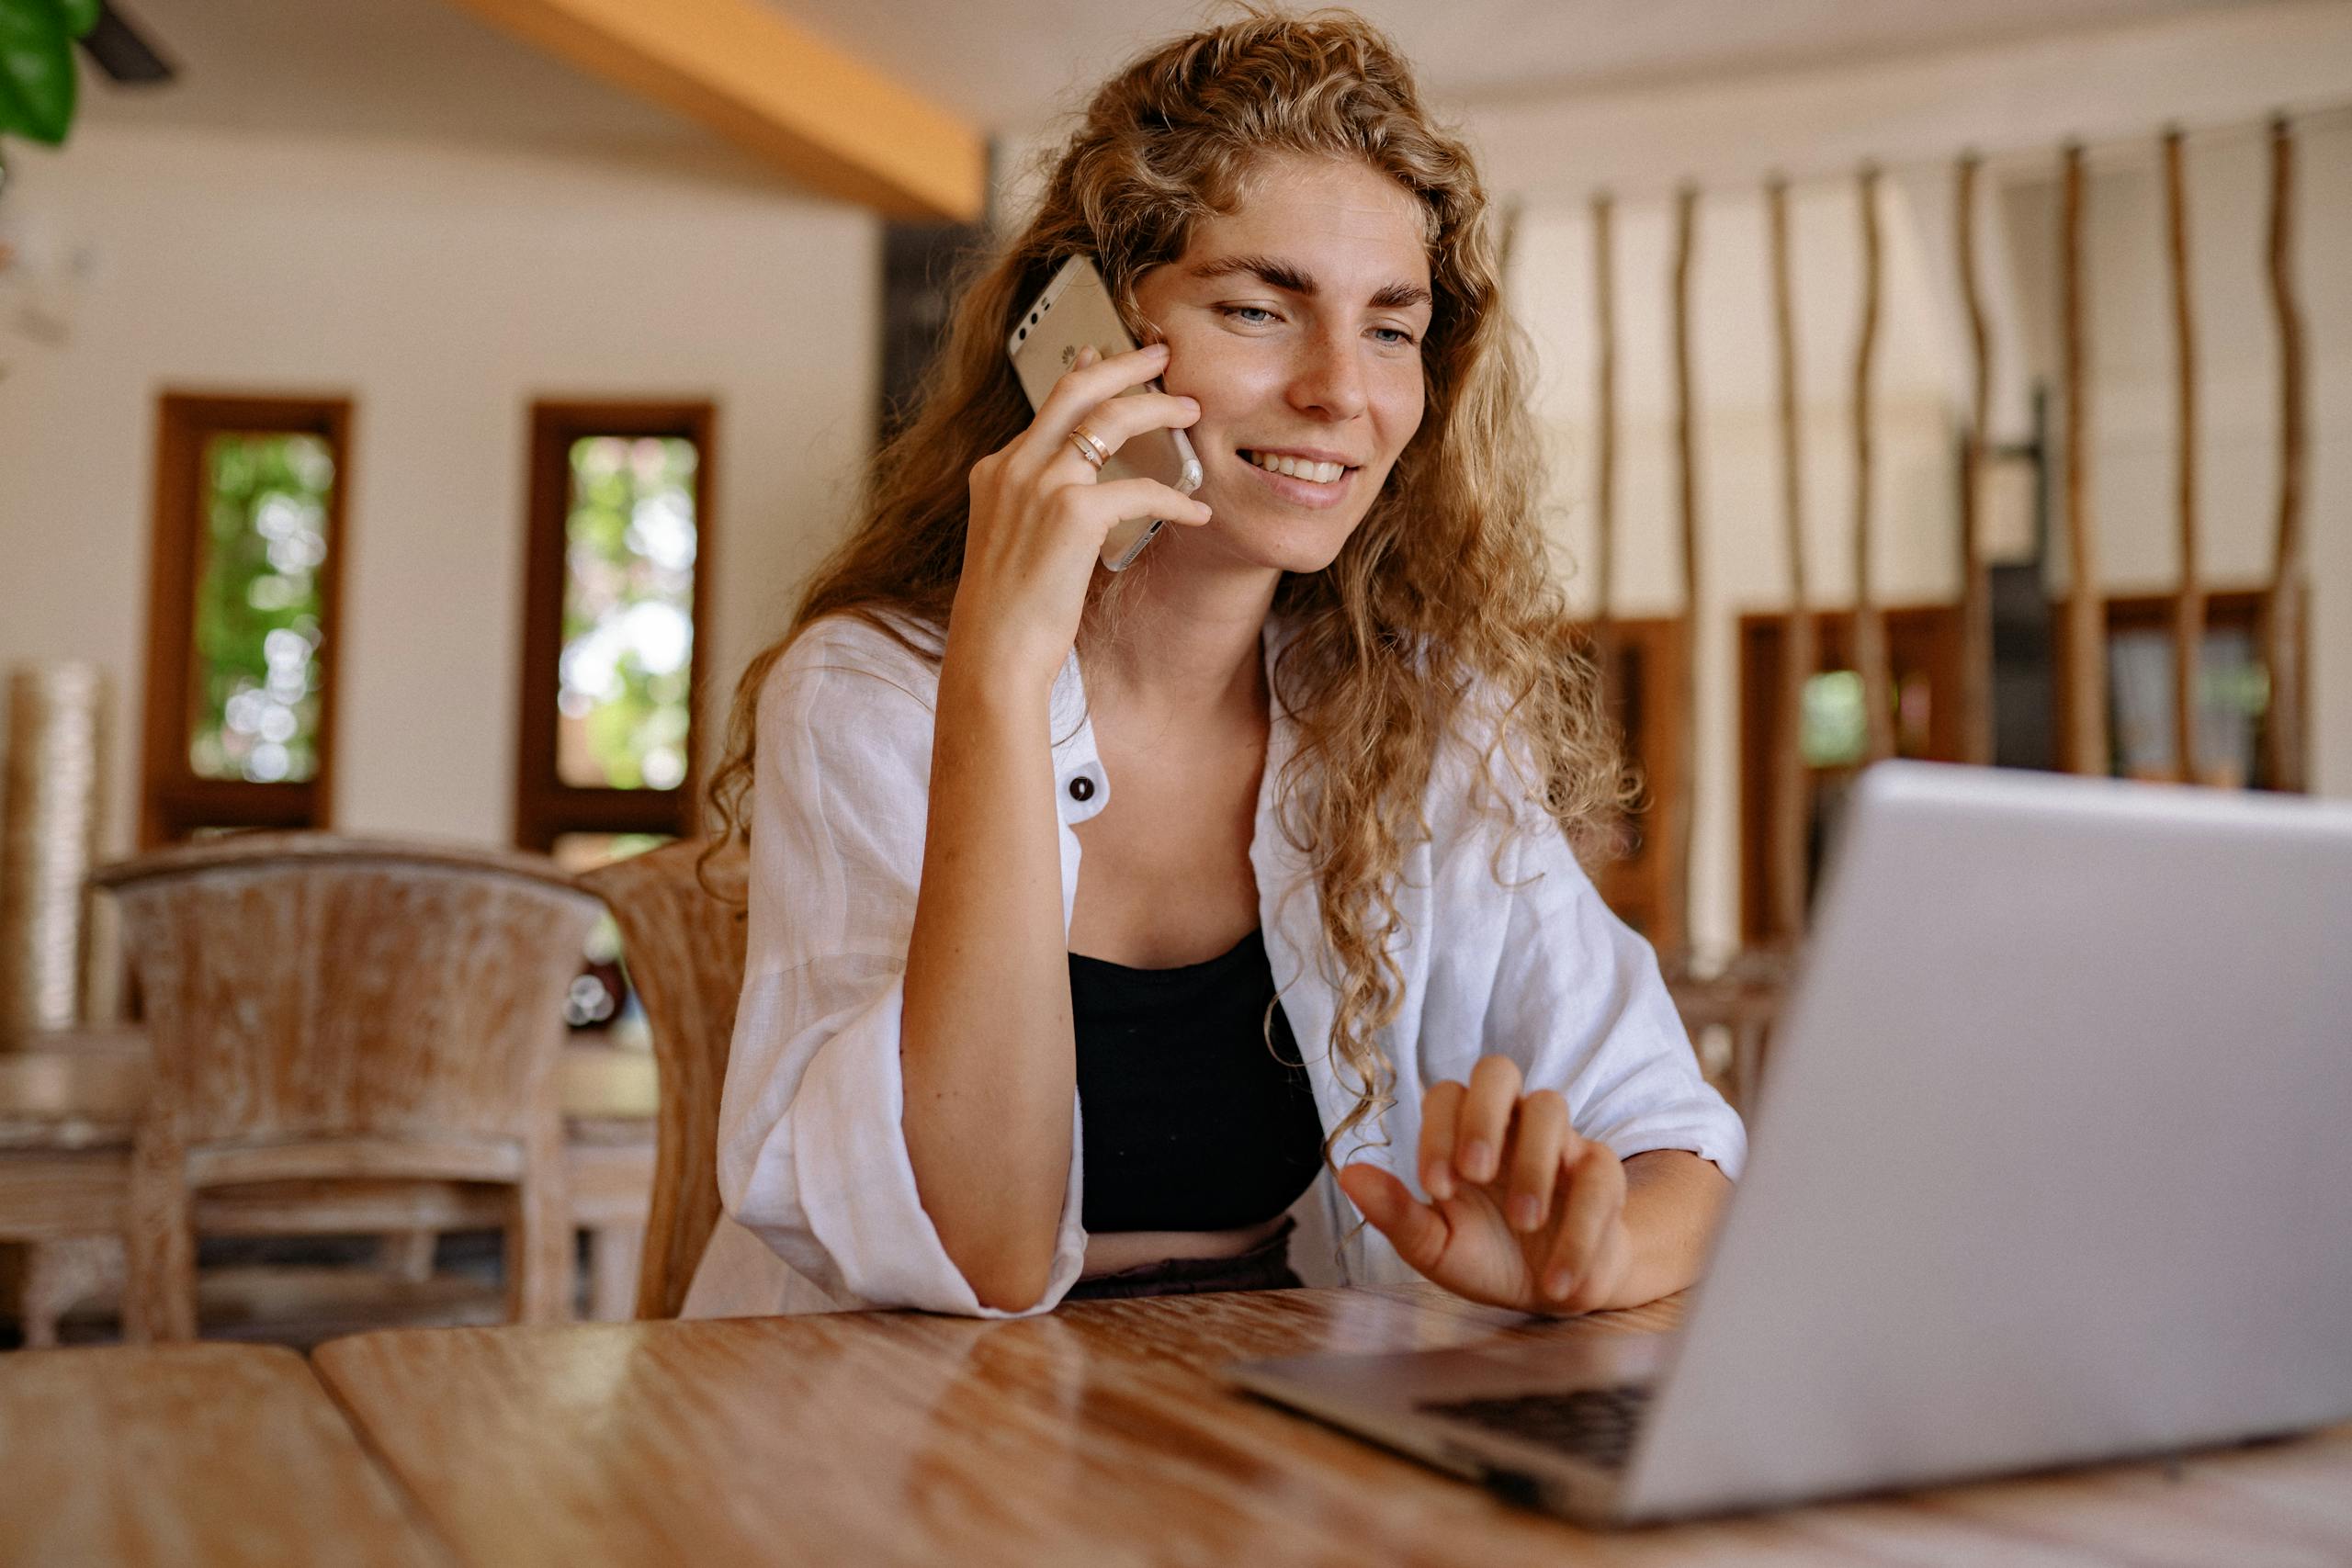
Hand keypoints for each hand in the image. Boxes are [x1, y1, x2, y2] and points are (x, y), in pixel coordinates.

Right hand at [948, 341, 1211, 691]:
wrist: (994, 652)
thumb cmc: (1008, 613)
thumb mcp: (1011, 542)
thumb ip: (1034, 505)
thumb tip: (1076, 494)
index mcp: (996, 471)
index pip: (1047, 405)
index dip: (1083, 375)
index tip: (1104, 354)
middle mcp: (1013, 467)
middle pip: (1076, 387)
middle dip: (1124, 363)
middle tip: (1161, 354)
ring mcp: (1040, 485)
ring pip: (1111, 419)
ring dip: (1158, 409)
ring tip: (1191, 411)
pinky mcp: (1072, 514)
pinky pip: (1140, 487)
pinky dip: (1175, 496)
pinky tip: (1197, 512)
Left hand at [1336, 1056, 1633, 1314]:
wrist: (1552, 1292)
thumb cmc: (1486, 1256)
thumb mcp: (1435, 1245)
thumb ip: (1395, 1212)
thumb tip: (1346, 1173)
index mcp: (1463, 1132)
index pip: (1446, 1096)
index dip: (1438, 1132)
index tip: (1436, 1189)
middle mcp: (1510, 1123)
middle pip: (1498, 1069)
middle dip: (1483, 1114)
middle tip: (1476, 1173)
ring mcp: (1559, 1140)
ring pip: (1551, 1106)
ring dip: (1535, 1165)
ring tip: (1525, 1223)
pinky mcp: (1601, 1173)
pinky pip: (1598, 1176)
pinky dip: (1579, 1230)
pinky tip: (1555, 1280)